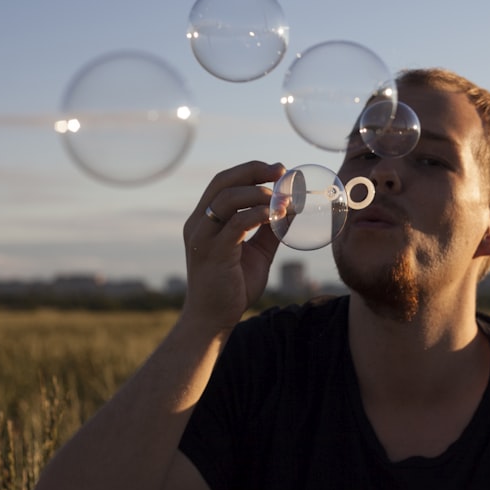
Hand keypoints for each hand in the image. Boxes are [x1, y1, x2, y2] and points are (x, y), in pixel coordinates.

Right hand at [182, 161, 285, 329]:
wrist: (213, 319)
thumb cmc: (233, 287)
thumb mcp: (258, 252)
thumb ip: (270, 230)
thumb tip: (291, 208)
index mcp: (204, 220)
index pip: (223, 183)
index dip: (250, 171)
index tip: (278, 170)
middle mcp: (198, 224)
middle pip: (222, 183)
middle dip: (253, 172)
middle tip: (281, 172)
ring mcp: (202, 238)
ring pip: (227, 199)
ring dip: (258, 193)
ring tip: (282, 199)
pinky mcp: (212, 253)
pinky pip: (236, 224)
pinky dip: (258, 214)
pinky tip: (276, 215)